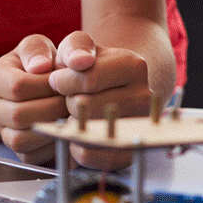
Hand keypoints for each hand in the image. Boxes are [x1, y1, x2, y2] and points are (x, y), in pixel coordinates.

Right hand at [0, 34, 68, 162]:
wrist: (32, 84)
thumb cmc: (38, 63)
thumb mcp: (36, 46)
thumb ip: (37, 49)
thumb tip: (41, 66)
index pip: (18, 86)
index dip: (46, 84)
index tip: (65, 79)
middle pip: (18, 115)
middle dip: (52, 107)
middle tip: (73, 99)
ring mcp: (3, 132)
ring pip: (20, 140)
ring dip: (51, 128)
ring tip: (70, 115)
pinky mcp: (18, 151)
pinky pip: (30, 158)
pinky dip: (51, 147)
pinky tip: (65, 131)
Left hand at [46, 31, 149, 170]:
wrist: (114, 88)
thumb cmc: (90, 66)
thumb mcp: (80, 46)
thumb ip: (75, 46)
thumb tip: (78, 62)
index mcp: (134, 67)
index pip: (88, 80)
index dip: (62, 81)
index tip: (58, 79)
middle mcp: (144, 97)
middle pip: (85, 107)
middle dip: (67, 102)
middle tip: (69, 98)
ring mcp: (139, 126)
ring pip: (88, 131)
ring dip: (71, 124)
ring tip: (74, 113)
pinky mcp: (129, 152)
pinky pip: (92, 156)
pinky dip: (76, 146)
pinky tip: (77, 132)